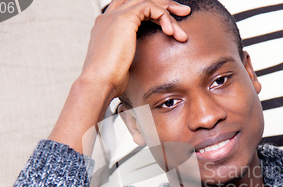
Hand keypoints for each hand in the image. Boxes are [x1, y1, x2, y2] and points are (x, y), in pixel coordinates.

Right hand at [49, 0, 190, 153]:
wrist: (99, 83)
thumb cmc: (109, 81)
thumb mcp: (124, 65)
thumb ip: (134, 57)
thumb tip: (150, 65)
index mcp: (107, 27)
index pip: (131, 9)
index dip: (153, 12)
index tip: (169, 25)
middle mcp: (109, 17)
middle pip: (140, 0)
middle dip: (164, 5)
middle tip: (184, 11)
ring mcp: (115, 16)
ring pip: (148, 2)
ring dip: (169, 13)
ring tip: (182, 31)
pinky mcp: (124, 18)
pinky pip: (150, 7)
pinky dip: (164, 17)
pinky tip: (171, 33)